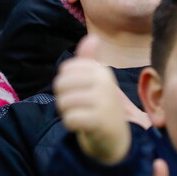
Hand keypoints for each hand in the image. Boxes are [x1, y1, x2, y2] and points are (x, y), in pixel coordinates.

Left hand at [54, 35, 132, 164]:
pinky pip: (70, 119)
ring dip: (66, 113)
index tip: (78, 91)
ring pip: (63, 102)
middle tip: (78, 106)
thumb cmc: (100, 105)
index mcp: (101, 71)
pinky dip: (71, 125)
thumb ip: (89, 60)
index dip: (64, 83)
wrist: (116, 138)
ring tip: (81, 115)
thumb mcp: (95, 81)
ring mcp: (104, 101)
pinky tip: (83, 126)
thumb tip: (92, 37)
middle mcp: (105, 82)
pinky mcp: (100, 121)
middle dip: (63, 98)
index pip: (65, 69)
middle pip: (61, 84)